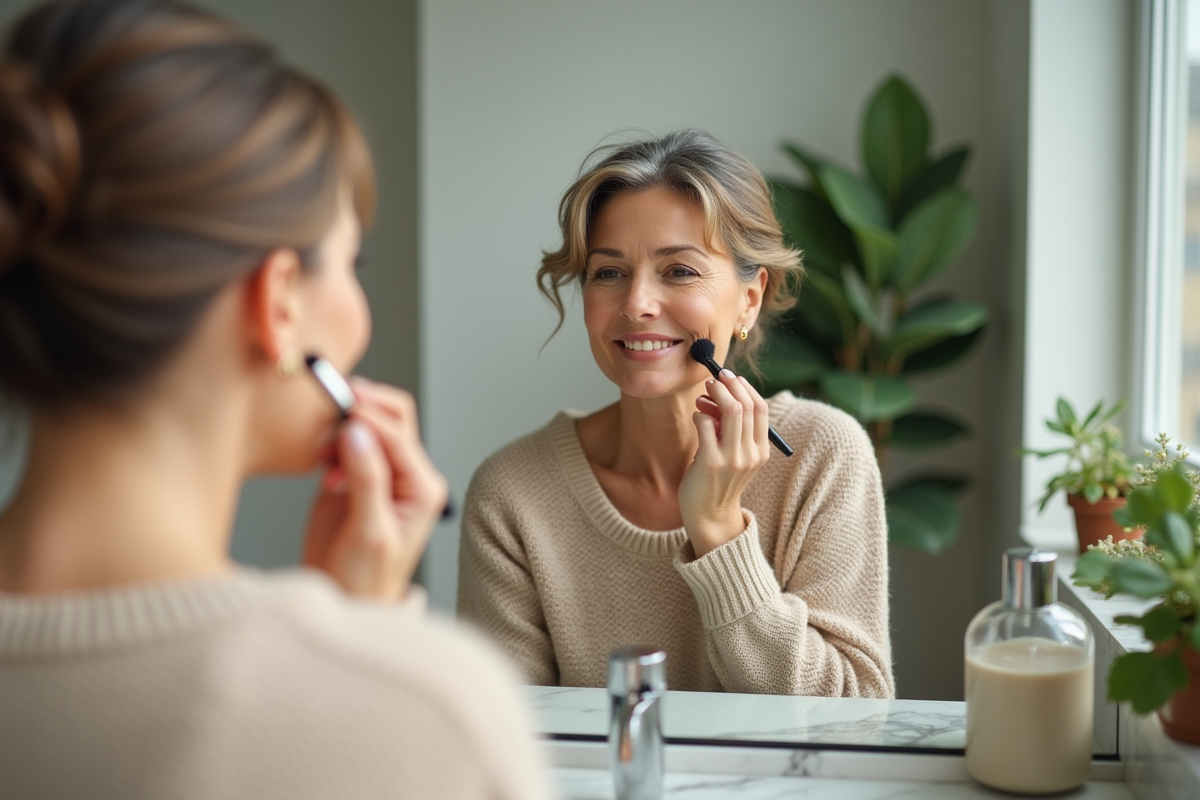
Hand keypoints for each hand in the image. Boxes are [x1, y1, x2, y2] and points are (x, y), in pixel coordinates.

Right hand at [303, 380, 447, 601]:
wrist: (345, 598)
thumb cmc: (366, 578)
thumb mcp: (370, 532)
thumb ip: (368, 480)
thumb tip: (358, 432)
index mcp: (422, 487)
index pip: (398, 435)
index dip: (368, 415)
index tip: (339, 404)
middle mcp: (408, 475)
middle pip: (392, 418)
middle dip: (361, 409)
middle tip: (329, 412)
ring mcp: (383, 472)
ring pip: (368, 426)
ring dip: (343, 427)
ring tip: (322, 454)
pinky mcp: (356, 475)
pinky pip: (348, 440)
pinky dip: (332, 439)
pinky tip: (321, 461)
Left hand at [678, 369, 770, 557]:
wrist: (709, 515)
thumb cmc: (718, 480)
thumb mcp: (734, 454)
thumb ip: (731, 428)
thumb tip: (717, 392)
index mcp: (761, 450)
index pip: (761, 409)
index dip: (746, 388)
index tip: (731, 378)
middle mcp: (751, 454)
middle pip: (746, 405)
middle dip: (729, 386)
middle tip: (714, 379)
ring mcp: (732, 459)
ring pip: (730, 411)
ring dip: (715, 395)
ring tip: (703, 394)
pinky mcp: (710, 462)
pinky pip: (705, 424)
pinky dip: (700, 415)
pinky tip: (697, 417)